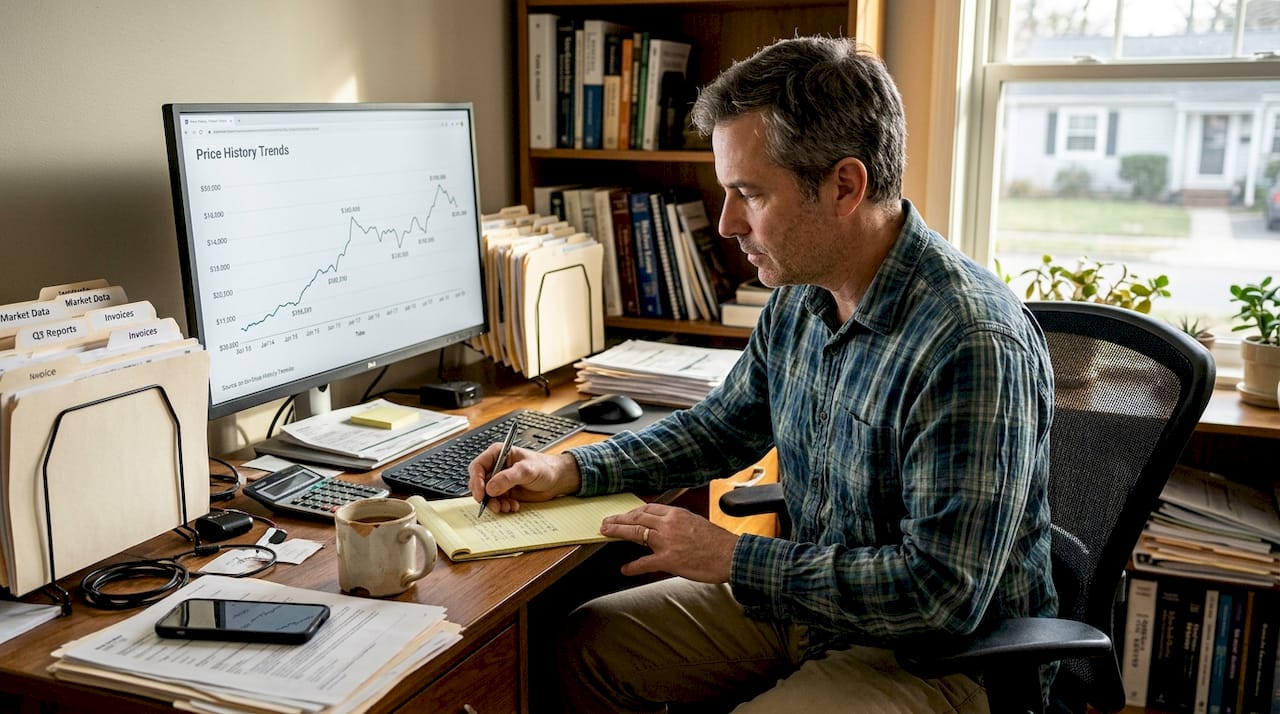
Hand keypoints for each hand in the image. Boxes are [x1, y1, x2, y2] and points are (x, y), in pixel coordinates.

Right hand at [467, 446, 580, 512]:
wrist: (557, 479)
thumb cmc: (545, 467)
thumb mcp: (527, 470)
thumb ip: (508, 478)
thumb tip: (490, 488)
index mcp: (498, 454)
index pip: (478, 466)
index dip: (476, 481)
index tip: (481, 494)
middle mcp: (496, 467)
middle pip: (479, 482)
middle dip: (485, 496)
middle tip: (494, 505)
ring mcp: (500, 480)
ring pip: (487, 495)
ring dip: (495, 503)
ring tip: (506, 507)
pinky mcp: (505, 492)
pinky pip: (497, 501)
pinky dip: (503, 506)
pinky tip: (514, 506)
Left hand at [601, 504, 737, 582]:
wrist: (730, 556)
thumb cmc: (718, 542)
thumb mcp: (697, 523)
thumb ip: (679, 523)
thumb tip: (667, 526)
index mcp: (677, 514)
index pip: (648, 509)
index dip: (632, 512)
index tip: (625, 515)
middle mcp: (669, 524)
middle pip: (637, 518)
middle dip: (619, 520)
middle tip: (606, 522)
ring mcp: (667, 542)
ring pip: (636, 534)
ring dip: (618, 533)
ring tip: (606, 534)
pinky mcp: (669, 560)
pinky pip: (644, 562)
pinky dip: (632, 566)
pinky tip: (625, 569)